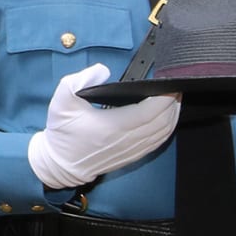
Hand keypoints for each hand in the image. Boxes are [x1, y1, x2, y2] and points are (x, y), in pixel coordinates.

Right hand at [26, 63, 180, 189]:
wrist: (60, 164)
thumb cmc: (63, 133)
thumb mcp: (62, 101)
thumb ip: (79, 80)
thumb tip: (103, 71)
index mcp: (113, 126)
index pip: (149, 111)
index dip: (164, 97)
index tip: (168, 83)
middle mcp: (127, 140)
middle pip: (162, 120)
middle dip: (172, 102)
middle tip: (174, 85)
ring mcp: (132, 150)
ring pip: (164, 131)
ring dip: (173, 114)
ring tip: (174, 98)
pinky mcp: (133, 155)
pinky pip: (158, 141)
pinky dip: (167, 128)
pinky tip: (168, 117)